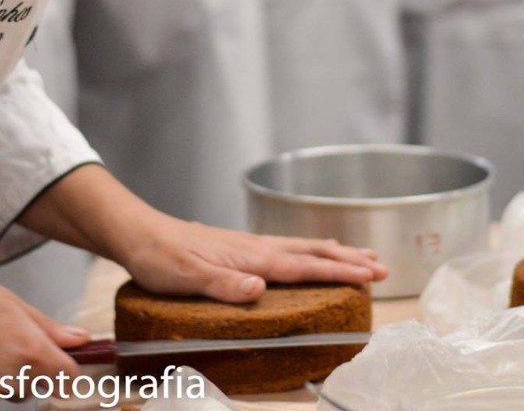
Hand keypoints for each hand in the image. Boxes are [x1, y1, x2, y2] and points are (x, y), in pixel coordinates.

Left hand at [120, 213, 387, 303]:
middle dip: (349, 261)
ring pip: (303, 247)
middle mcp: (256, 247)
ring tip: (363, 257)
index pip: (304, 266)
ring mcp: (250, 244)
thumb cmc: (161, 258)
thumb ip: (223, 284)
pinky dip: (312, 250)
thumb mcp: (186, 277)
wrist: (139, 234)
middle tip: (383, 268)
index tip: (370, 277)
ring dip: (336, 253)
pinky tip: (313, 252)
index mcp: (250, 257)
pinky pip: (289, 248)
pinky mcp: (241, 247)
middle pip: (313, 252)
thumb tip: (260, 289)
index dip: (339, 272)